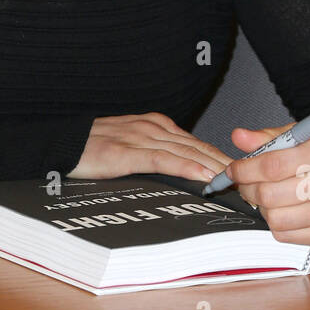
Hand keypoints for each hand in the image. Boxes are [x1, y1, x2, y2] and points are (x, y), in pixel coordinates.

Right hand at [67, 112, 232, 185]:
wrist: (59, 145)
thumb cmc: (92, 150)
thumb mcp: (130, 149)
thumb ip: (156, 157)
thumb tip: (185, 176)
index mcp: (155, 126)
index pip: (198, 143)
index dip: (222, 159)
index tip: (243, 175)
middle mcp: (151, 128)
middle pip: (198, 147)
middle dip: (226, 166)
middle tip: (250, 183)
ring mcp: (138, 138)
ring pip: (186, 152)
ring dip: (214, 168)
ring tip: (237, 183)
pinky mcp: (125, 152)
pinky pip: (162, 160)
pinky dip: (185, 167)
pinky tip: (203, 177)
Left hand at [225, 123, 309, 244]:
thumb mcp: (308, 136)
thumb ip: (271, 137)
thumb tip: (239, 137)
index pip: (273, 164)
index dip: (245, 169)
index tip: (234, 169)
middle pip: (271, 193)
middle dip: (249, 189)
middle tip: (246, 183)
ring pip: (276, 218)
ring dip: (262, 208)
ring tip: (267, 196)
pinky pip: (287, 235)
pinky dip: (276, 224)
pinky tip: (283, 210)